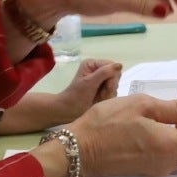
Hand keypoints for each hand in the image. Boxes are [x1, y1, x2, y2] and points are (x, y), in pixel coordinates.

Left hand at [0, 59, 122, 138]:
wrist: (59, 114)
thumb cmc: (70, 100)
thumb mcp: (88, 85)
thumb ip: (103, 73)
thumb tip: (118, 64)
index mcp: (93, 62)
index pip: (115, 66)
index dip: (111, 78)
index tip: (100, 88)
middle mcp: (96, 69)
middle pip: (115, 77)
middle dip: (108, 87)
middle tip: (95, 97)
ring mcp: (97, 80)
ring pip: (114, 87)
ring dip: (106, 96)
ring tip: (93, 102)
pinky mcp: (97, 90)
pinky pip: (110, 94)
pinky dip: (104, 100)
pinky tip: (94, 105)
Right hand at [68, 93, 176, 176]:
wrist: (78, 151)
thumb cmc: (107, 124)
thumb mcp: (141, 105)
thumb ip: (174, 109)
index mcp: (170, 147)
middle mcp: (168, 163)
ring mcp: (157, 170)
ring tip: (161, 115)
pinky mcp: (146, 171)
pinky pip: (168, 156)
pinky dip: (168, 141)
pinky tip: (150, 127)